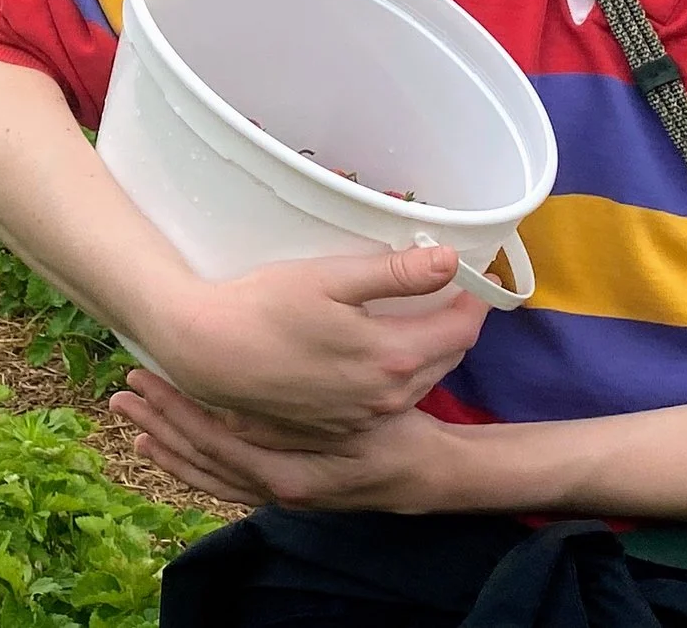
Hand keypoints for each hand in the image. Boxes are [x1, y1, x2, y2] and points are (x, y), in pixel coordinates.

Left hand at [114, 367, 468, 511]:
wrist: (423, 474)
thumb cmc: (393, 434)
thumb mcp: (354, 414)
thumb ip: (300, 414)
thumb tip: (241, 405)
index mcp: (283, 472)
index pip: (210, 441)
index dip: (174, 408)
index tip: (144, 378)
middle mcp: (270, 489)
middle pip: (197, 459)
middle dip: (158, 423)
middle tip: (122, 394)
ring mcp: (274, 491)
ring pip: (205, 472)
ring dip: (167, 443)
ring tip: (132, 418)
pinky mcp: (281, 487)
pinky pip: (222, 479)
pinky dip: (192, 462)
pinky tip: (170, 447)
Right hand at [141, 244, 487, 437]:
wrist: (209, 353)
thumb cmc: (266, 305)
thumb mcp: (332, 278)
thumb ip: (396, 273)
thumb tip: (451, 260)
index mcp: (393, 357)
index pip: (460, 330)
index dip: (475, 300)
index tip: (477, 274)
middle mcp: (385, 397)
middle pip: (445, 359)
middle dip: (455, 324)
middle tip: (450, 290)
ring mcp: (361, 418)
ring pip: (417, 382)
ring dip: (427, 350)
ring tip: (419, 314)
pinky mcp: (337, 426)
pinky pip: (386, 401)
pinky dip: (396, 374)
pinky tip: (377, 350)